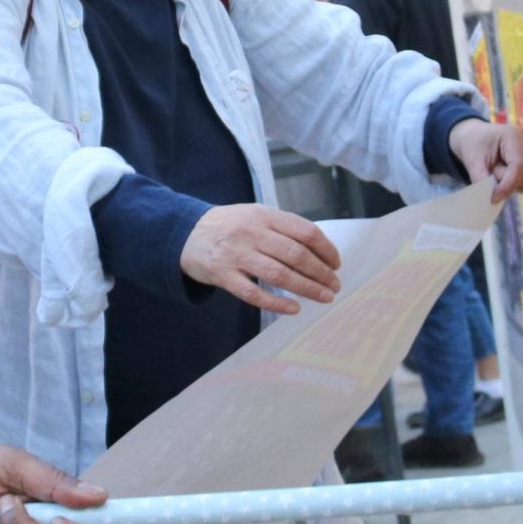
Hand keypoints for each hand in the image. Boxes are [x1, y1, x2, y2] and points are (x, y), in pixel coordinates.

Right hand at [180, 204, 341, 314]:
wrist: (186, 233)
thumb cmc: (230, 226)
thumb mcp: (256, 215)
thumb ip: (283, 228)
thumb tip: (320, 252)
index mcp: (264, 215)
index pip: (304, 232)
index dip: (326, 249)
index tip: (336, 264)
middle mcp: (252, 233)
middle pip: (296, 255)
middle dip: (321, 273)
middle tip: (334, 286)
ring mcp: (236, 255)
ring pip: (279, 275)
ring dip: (306, 288)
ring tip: (324, 297)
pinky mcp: (223, 275)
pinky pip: (254, 293)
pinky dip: (277, 303)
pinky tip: (293, 309)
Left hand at [450, 117, 522, 204]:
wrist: (478, 136)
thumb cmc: (474, 146)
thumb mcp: (472, 162)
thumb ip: (482, 180)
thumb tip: (493, 200)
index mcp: (515, 137)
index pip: (520, 166)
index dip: (508, 186)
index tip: (493, 198)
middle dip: (507, 183)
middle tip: (492, 171)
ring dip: (513, 185)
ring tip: (499, 170)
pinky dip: (517, 185)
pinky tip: (507, 174)